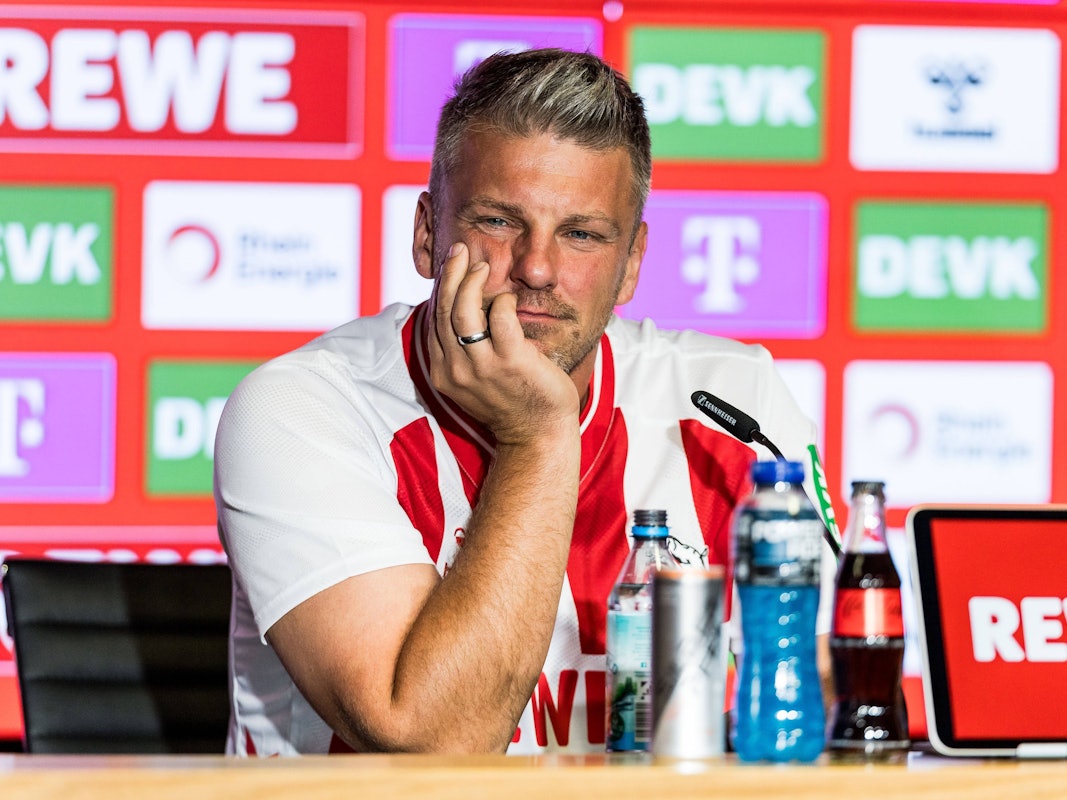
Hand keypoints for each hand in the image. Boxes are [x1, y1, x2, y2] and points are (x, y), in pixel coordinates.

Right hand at [427, 242, 579, 443]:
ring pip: (464, 311)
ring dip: (472, 282)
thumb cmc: (512, 400)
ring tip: (482, 265)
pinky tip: (509, 297)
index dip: (440, 288)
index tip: (451, 267)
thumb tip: (463, 307)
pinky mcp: (511, 362)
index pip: (434, 320)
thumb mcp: (476, 378)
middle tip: (461, 251)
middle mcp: (456, 370)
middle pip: (444, 310)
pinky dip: (503, 301)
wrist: (537, 434)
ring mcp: (483, 367)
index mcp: (444, 372)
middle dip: (451, 275)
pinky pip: (501, 319)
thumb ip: (464, 349)